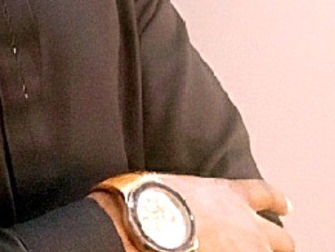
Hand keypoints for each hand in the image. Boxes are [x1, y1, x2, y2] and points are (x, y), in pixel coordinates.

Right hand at [91, 174, 293, 251]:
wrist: (147, 220)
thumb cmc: (153, 198)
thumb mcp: (176, 187)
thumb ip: (194, 198)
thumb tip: (184, 207)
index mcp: (230, 194)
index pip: (264, 194)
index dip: (277, 200)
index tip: (285, 205)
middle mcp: (246, 224)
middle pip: (282, 239)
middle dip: (280, 245)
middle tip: (275, 248)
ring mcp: (245, 249)